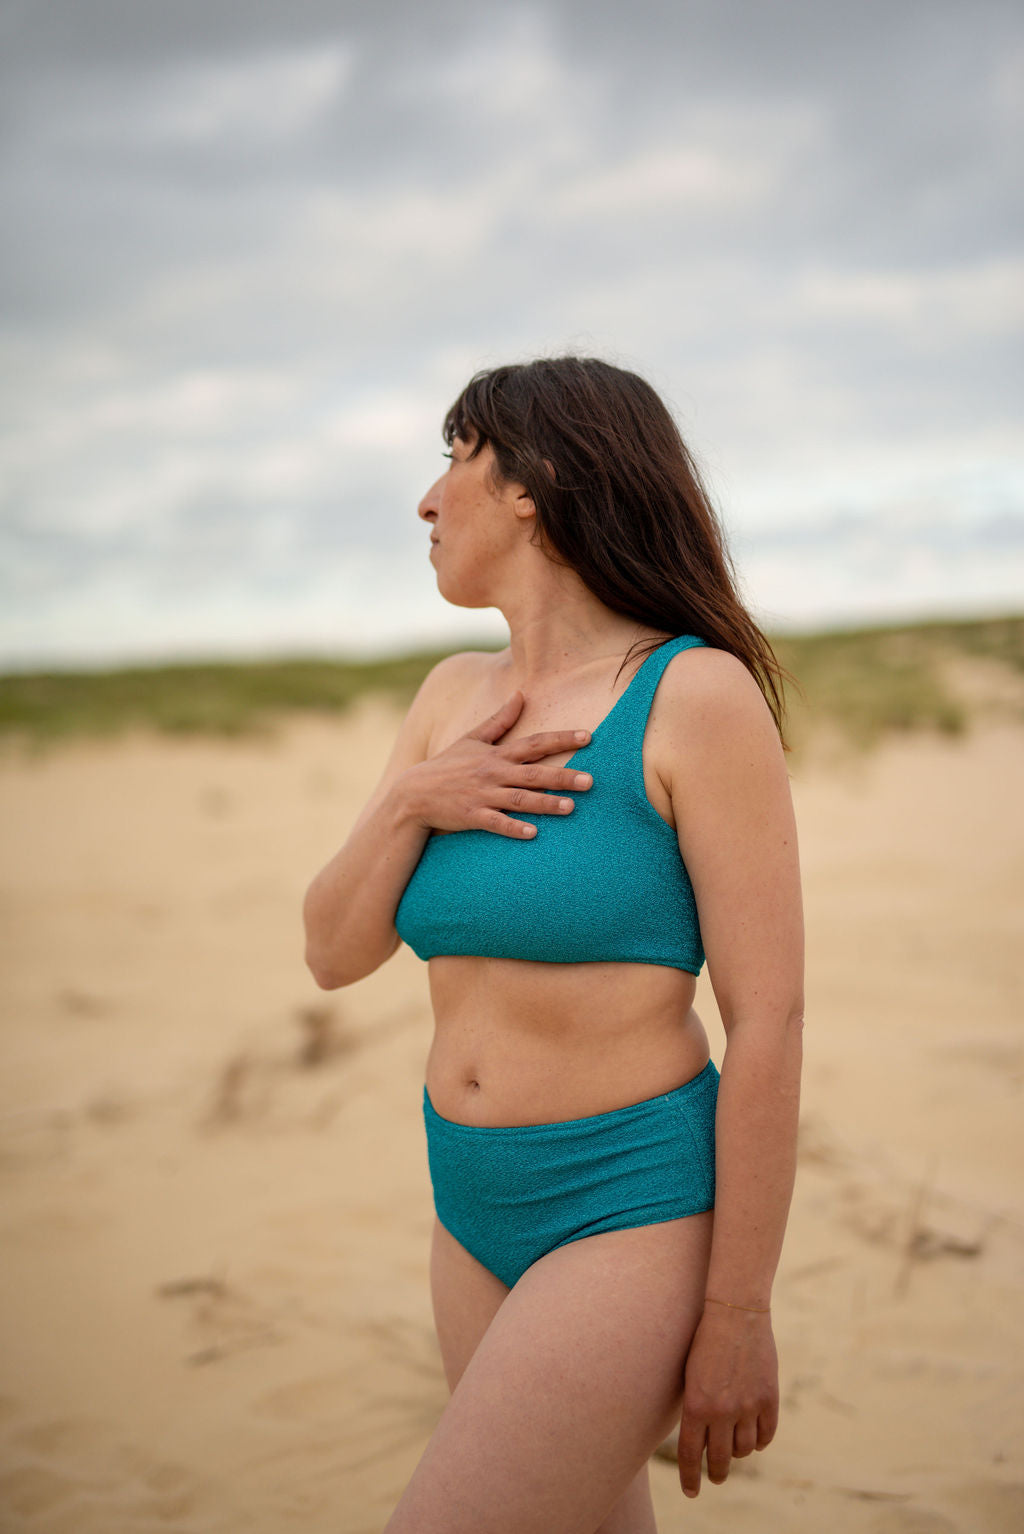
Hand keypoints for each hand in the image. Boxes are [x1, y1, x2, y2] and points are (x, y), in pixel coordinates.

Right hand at [400, 690, 592, 838]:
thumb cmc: (446, 766)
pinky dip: (513, 828)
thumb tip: (520, 694)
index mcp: (496, 754)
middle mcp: (493, 773)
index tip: (588, 737)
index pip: (534, 743)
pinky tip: (533, 833)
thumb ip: (500, 719)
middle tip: (591, 781)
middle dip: (563, 776)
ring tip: (570, 808)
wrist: (413, 794)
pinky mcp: (472, 816)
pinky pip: (495, 823)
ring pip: (519, 799)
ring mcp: (482, 795)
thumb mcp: (472, 738)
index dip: (561, 739)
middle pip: (533, 773)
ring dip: (544, 803)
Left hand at [677, 1305, 778, 1498]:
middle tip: (715, 1477)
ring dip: (737, 1452)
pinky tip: (753, 1437)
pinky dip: (759, 1440)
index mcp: (696, 1406)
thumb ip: (696, 1410)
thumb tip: (699, 1443)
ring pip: (743, 1450)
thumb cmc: (705, 1341)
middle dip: (715, 1473)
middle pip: (719, 1459)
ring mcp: (748, 1406)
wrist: (735, 1313)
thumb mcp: (690, 1376)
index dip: (690, 1478)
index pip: (691, 1455)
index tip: (692, 1492)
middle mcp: (722, 1411)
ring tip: (733, 1447)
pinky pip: (765, 1435)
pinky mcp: (769, 1399)